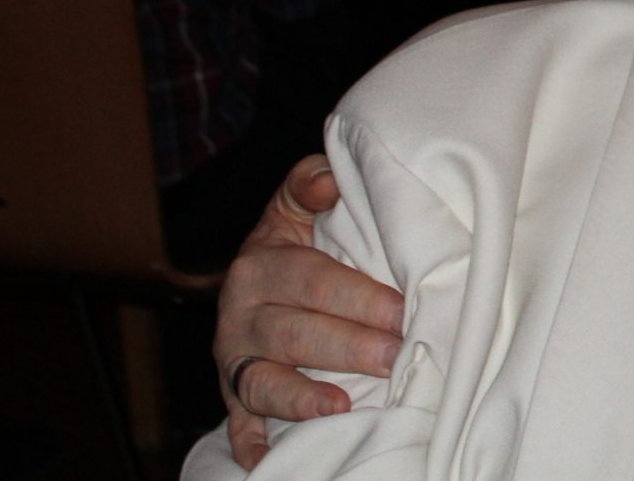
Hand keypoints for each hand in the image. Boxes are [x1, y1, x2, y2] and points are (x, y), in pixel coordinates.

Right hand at [216, 155, 403, 469]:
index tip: (400, 311)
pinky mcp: (232, 397)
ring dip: (300, 399)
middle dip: (347, 347)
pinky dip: (251, 445)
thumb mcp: (297, 204)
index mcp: (260, 264)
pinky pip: (238, 425)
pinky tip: (271, 462)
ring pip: (262, 382)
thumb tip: (329, 180)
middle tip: (394, 356)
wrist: (259, 279)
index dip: (357, 296)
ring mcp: (234, 360)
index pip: (310, 281)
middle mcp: (239, 314)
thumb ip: (310, 183)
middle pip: (293, 334)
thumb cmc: (299, 241)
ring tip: (339, 408)